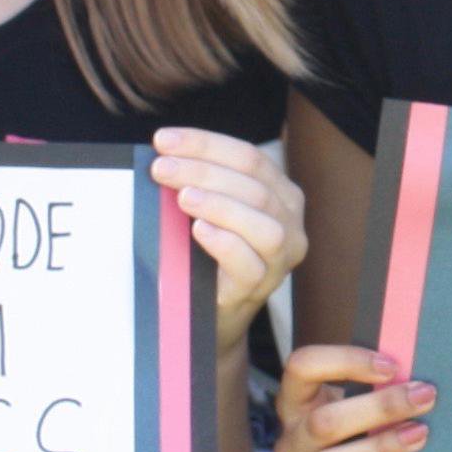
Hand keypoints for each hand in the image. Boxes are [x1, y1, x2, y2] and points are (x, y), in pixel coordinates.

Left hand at [152, 128, 305, 356]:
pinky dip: (225, 243)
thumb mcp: (211, 209)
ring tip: (183, 198)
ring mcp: (280, 258)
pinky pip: (250, 264)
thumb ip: (201, 182)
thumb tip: (164, 153)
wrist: (211, 310)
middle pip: (254, 186)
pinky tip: (200, 230)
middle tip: (161, 169)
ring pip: (264, 225)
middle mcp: (289, 222)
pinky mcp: (261, 288)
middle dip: (203, 170)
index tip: (162, 140)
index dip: (205, 144)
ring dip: (220, 205)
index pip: (248, 157)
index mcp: (280, 193)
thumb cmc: (209, 251)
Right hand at [274, 345, 433, 451]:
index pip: (302, 367)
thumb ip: (373, 384)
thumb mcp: (350, 398)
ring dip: (378, 449)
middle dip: (380, 408)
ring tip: (418, 435)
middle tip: (423, 397)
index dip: (345, 361)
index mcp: (297, 400)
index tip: (391, 366)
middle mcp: (292, 438)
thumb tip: (418, 372)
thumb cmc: (348, 426)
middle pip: (324, 422)